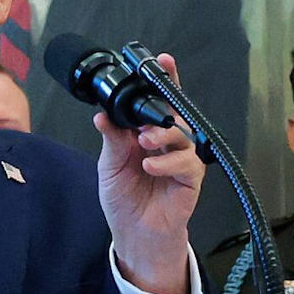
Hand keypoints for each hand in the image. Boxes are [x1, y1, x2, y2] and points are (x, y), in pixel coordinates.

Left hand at [93, 55, 204, 293]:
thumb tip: (102, 115)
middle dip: (163, 109)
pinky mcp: (191, 177)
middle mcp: (167, 141)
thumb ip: (112, 139)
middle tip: (144, 123)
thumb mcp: (109, 165)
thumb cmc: (124, 199)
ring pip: (182, 134)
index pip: (157, 101)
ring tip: (144, 144)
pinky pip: (187, 162)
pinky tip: (151, 167)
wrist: (134, 233)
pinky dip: (168, 162)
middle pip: (174, 113)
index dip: (164, 80)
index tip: (163, 60)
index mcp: (146, 132)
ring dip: (162, 135)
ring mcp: (181, 158)